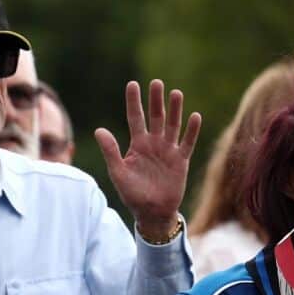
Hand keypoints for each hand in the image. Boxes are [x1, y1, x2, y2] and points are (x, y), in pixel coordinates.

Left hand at [94, 80, 201, 238]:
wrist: (151, 212)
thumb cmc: (132, 194)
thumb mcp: (118, 172)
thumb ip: (110, 151)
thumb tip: (99, 130)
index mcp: (137, 145)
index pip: (135, 118)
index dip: (134, 102)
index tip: (132, 84)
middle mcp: (153, 144)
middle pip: (155, 117)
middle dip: (156, 100)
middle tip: (156, 82)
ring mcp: (168, 151)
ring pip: (172, 126)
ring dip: (174, 110)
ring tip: (175, 93)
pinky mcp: (181, 161)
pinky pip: (187, 143)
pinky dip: (191, 131)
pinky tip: (194, 116)